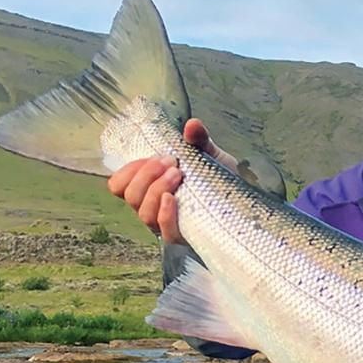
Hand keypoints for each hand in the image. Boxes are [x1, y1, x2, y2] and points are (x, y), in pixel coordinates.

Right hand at [106, 119, 234, 242]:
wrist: (244, 207)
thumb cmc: (218, 182)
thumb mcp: (209, 156)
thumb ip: (199, 141)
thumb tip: (192, 125)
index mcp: (149, 187)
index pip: (119, 185)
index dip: (128, 170)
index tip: (152, 156)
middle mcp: (152, 207)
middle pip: (130, 196)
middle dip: (147, 174)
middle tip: (171, 161)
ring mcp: (165, 224)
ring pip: (143, 213)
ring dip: (156, 189)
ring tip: (178, 174)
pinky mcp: (182, 237)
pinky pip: (164, 231)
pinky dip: (165, 214)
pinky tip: (173, 199)